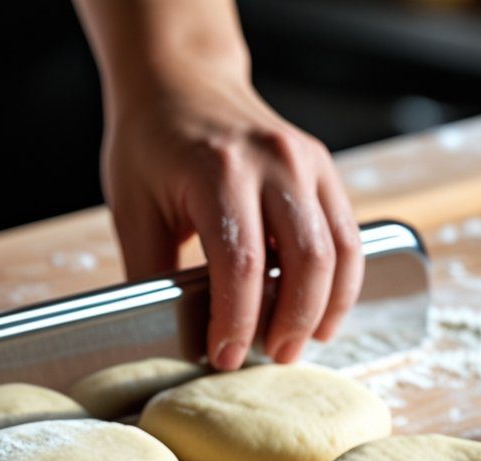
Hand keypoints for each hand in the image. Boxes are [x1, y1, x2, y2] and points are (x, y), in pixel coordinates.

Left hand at [101, 73, 361, 370]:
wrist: (179, 82)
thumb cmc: (149, 145)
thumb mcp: (133, 210)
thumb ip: (151, 273)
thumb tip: (170, 336)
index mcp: (218, 169)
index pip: (241, 262)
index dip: (237, 318)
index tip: (224, 356)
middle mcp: (273, 161)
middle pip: (305, 259)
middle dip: (290, 321)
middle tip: (270, 358)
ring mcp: (306, 160)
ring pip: (339, 249)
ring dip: (325, 306)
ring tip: (299, 343)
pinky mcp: (322, 167)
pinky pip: (347, 232)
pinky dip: (341, 279)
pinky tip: (321, 310)